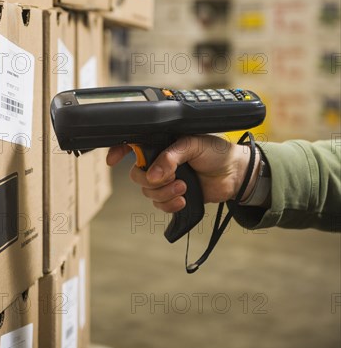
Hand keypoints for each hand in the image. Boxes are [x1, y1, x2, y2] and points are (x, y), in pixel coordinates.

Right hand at [106, 135, 260, 213]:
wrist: (235, 174)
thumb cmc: (216, 151)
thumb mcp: (194, 144)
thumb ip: (172, 156)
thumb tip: (154, 174)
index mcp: (162, 143)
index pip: (134, 145)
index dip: (119, 151)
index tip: (113, 160)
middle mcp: (161, 161)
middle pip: (138, 174)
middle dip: (152, 180)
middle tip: (172, 178)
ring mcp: (167, 179)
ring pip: (148, 192)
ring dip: (164, 193)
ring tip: (184, 188)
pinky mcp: (174, 195)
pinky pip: (160, 205)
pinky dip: (169, 205)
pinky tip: (183, 200)